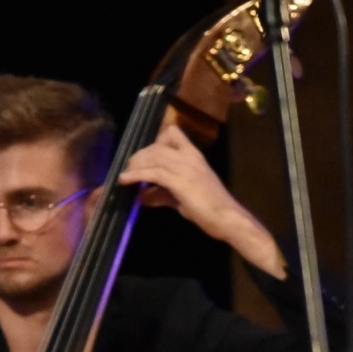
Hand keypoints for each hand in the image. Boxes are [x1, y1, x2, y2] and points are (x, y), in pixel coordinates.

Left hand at [118, 125, 285, 278]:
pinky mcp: (179, 181)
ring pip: (153, 157)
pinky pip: (153, 173)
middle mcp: (189, 157)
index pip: (173, 134)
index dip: (156, 140)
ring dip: (135, 165)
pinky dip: (136, 175)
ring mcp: (185, 168)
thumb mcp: (182, 199)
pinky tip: (125, 180)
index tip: (146, 152)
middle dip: (140, 156)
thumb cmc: (210, 210)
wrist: (227, 218)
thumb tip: (142, 197)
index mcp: (194, 156)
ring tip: (125, 174)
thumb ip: (162, 194)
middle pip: (156, 146)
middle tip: (129, 168)